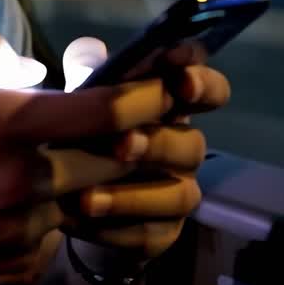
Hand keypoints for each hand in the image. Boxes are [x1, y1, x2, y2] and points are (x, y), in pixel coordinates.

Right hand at [0, 32, 178, 284]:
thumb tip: (31, 64)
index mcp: (6, 124)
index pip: (103, 110)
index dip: (144, 96)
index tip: (160, 86)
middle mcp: (27, 176)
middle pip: (116, 158)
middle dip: (129, 138)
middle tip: (126, 122)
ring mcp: (26, 223)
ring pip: (91, 195)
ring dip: (92, 176)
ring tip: (65, 158)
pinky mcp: (19, 257)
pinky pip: (59, 228)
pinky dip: (55, 209)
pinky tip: (20, 196)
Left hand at [59, 37, 230, 260]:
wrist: (74, 198)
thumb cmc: (88, 133)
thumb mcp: (84, 99)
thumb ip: (91, 74)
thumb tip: (91, 50)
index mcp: (173, 108)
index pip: (210, 91)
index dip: (203, 84)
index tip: (181, 81)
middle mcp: (185, 149)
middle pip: (194, 145)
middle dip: (158, 143)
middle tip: (121, 143)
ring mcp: (179, 192)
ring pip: (177, 195)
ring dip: (131, 195)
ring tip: (85, 196)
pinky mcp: (163, 234)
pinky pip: (150, 234)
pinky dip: (113, 228)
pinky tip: (79, 219)